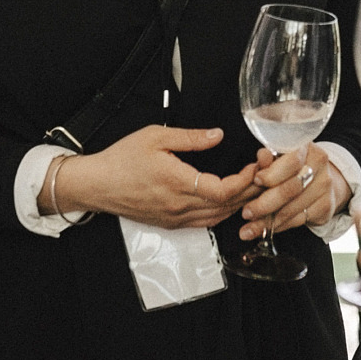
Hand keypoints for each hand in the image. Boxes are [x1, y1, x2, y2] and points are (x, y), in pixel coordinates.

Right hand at [51, 124, 241, 229]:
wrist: (97, 185)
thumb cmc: (122, 160)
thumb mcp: (156, 137)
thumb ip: (190, 137)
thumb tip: (217, 135)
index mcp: (177, 183)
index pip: (224, 190)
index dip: (245, 180)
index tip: (254, 165)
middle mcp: (179, 206)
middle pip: (227, 206)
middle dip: (251, 191)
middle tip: (263, 174)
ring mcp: (175, 218)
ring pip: (218, 218)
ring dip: (239, 205)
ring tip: (252, 187)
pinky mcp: (170, 224)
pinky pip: (204, 224)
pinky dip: (222, 214)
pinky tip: (230, 202)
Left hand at [238, 145, 348, 239]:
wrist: (319, 179)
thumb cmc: (291, 167)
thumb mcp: (278, 159)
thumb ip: (268, 160)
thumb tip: (262, 156)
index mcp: (307, 148)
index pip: (292, 162)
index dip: (273, 173)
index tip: (256, 181)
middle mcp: (320, 166)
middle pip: (291, 189)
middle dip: (265, 203)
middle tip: (246, 213)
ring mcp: (325, 187)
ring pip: (293, 208)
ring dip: (268, 221)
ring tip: (249, 228)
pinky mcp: (326, 207)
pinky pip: (299, 220)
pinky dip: (279, 227)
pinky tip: (265, 230)